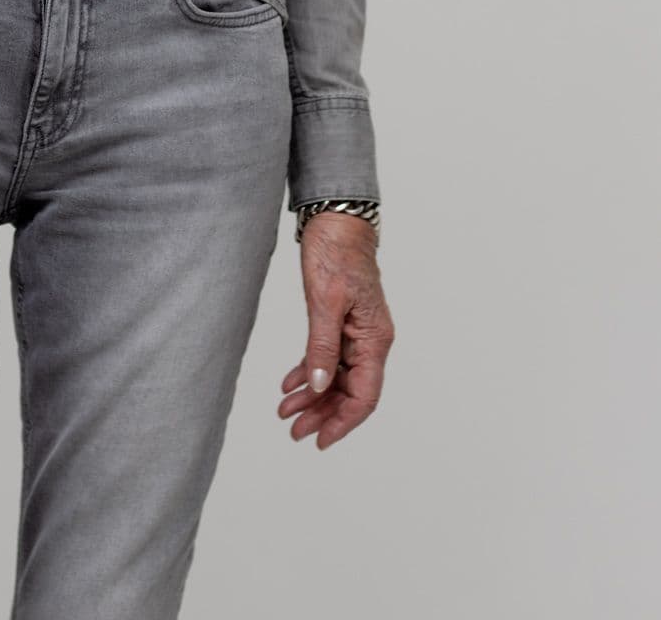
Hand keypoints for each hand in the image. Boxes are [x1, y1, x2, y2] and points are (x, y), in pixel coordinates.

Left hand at [279, 212, 394, 448]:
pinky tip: (290, 383)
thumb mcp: (325, 302)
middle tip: (293, 430)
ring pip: (337, 377)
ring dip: (313, 396)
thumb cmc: (335, 253)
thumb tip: (321, 386)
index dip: (343, 422)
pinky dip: (310, 371)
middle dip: (322, 414)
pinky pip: (329, 356)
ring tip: (285, 411)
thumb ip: (322, 346)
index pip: (364, 396)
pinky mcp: (342, 320)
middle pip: (350, 391)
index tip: (320, 440)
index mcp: (375, 339)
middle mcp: (370, 340)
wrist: (335, 219)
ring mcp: (357, 331)